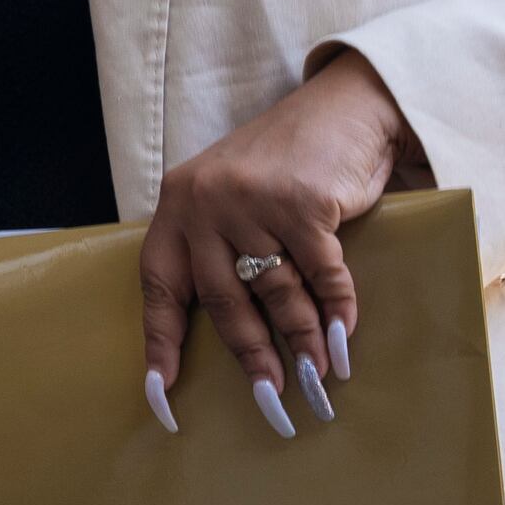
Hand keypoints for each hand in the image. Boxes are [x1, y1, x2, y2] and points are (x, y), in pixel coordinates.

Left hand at [137, 49, 418, 436]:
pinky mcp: (302, 203)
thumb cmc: (285, 163)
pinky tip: (345, 338)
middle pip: (223, 301)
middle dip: (251, 356)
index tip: (160, 393)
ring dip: (302, 340)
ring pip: (277, 292)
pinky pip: (321, 274)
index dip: (160, 344)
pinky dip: (338, 309)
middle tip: (271, 397)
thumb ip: (221, 250)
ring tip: (319, 376)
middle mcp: (205, 205)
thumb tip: (238, 335)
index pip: (160, 287)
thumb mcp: (232, 198)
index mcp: (177, 208)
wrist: (343, 106)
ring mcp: (252, 203)